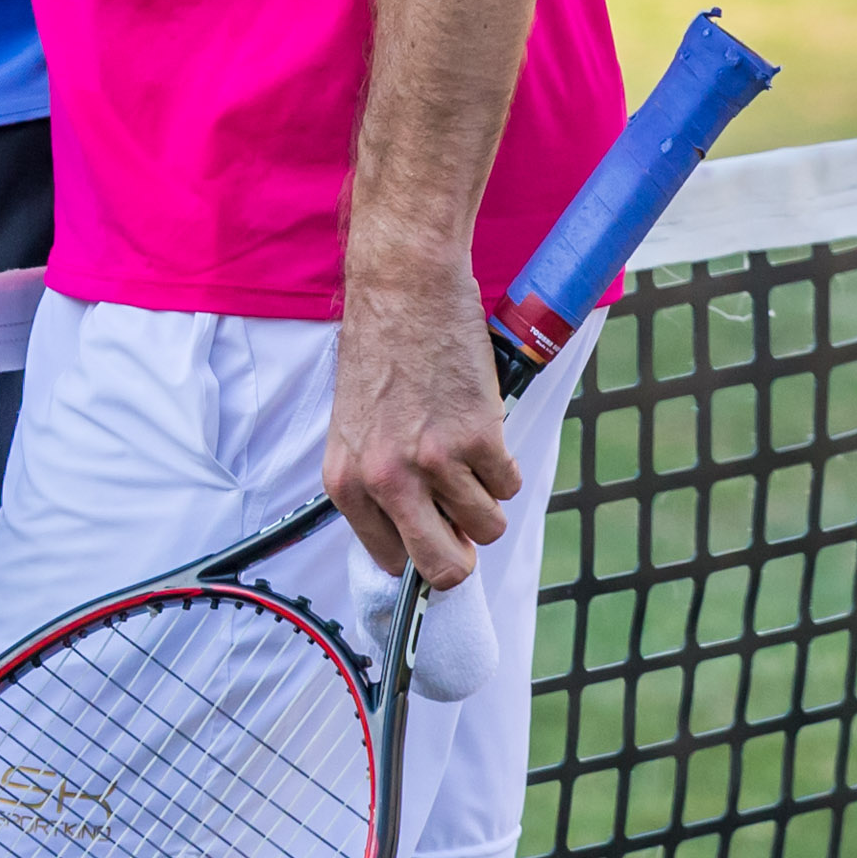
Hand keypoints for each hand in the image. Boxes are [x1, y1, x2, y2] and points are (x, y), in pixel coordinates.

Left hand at [324, 267, 520, 587]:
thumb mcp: (357, 428)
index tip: (436, 540)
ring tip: (467, 453)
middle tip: (468, 526)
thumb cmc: (382, 351)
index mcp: (347, 483)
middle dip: (462, 557)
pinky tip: (481, 426)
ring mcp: (432, 461)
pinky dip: (505, 464)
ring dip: (487, 497)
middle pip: (442, 568)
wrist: (404, 289)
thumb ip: (378, 484)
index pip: (389, 562)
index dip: (420, 555)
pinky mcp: (476, 437)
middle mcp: (386, 480)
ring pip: (486, 526)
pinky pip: (509, 483)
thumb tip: (418, 534)